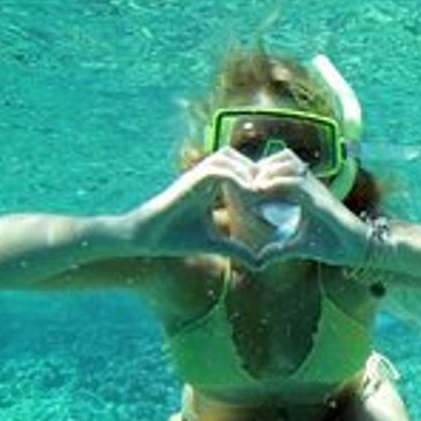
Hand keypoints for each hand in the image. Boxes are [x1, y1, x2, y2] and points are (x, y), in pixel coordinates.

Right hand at [123, 148, 275, 265]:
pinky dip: (236, 179)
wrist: (146, 238)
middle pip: (237, 156)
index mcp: (210, 186)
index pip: (238, 168)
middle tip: (272, 193)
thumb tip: (261, 263)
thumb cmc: (175, 238)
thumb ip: (237, 249)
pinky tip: (248, 197)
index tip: (275, 198)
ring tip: (261, 195)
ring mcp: (195, 176)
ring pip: (228, 157)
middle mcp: (203, 176)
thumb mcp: (214, 244)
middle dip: (256, 171)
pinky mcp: (188, 182)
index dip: (258, 178)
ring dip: (248, 172)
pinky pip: (218, 171)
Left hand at [239, 152, 373, 269]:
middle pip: (284, 157)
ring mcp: (316, 189)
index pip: (283, 168)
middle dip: (262, 166)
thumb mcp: (299, 246)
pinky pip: (295, 182)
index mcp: (307, 191)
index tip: (245, 185)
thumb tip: (260, 258)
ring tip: (250, 185)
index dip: (263, 171)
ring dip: (267, 171)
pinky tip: (259, 190)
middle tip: (244, 181)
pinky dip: (276, 183)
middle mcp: (311, 184)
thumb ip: (280, 249)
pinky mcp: (320, 199)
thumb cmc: (334, 244)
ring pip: (288, 163)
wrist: (358, 248)